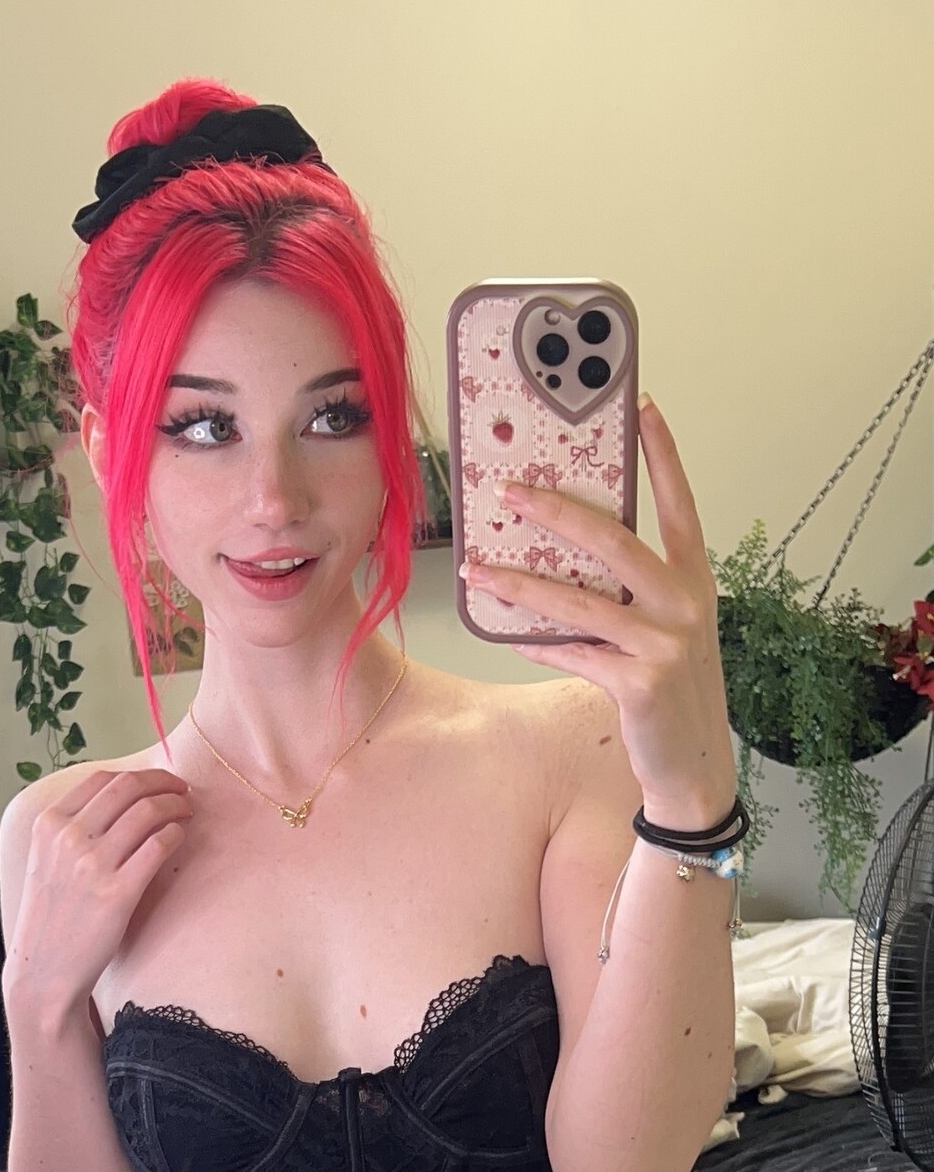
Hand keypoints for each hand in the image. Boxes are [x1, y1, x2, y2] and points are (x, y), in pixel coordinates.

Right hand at [1, 769, 193, 1019]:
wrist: (45, 970)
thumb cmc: (52, 915)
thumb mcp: (46, 860)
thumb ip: (73, 827)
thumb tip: (122, 798)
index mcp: (48, 825)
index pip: (101, 779)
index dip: (137, 775)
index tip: (157, 781)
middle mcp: (68, 838)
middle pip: (128, 787)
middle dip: (162, 781)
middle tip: (182, 789)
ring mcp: (92, 864)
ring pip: (148, 811)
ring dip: (175, 805)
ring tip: (186, 811)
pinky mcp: (118, 892)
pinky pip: (159, 845)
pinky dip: (176, 833)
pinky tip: (179, 837)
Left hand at [460, 394, 735, 825]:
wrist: (694, 765)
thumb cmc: (672, 686)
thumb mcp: (665, 628)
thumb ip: (629, 590)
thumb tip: (555, 554)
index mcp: (694, 579)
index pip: (680, 504)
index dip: (663, 454)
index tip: (642, 406)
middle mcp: (685, 603)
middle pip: (614, 541)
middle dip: (557, 511)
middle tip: (510, 490)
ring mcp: (665, 643)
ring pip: (579, 601)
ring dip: (521, 584)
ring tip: (477, 568)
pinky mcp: (640, 682)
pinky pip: (573, 652)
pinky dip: (539, 643)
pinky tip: (511, 636)